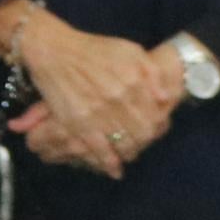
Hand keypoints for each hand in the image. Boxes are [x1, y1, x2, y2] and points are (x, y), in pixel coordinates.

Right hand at [7, 13, 176, 179]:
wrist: (54, 51)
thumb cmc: (93, 49)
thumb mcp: (129, 50)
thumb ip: (151, 72)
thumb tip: (164, 98)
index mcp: (134, 79)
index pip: (155, 115)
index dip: (159, 127)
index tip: (157, 130)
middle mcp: (119, 97)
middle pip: (143, 133)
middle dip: (145, 142)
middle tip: (143, 144)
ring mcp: (99, 112)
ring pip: (123, 143)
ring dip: (129, 154)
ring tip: (129, 155)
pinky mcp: (80, 123)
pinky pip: (99, 149)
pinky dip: (108, 162)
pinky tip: (114, 170)